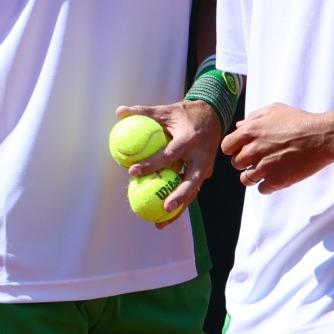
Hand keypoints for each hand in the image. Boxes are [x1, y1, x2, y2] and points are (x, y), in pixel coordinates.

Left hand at [111, 98, 223, 217]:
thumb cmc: (185, 114)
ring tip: (160, 222)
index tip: (132, 172)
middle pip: (192, 181)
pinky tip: (164, 216)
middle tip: (163, 207)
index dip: (151, 164)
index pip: (169, 155)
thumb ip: (144, 112)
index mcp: (190, 139)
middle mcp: (201, 156)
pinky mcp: (206, 172)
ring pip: (193, 191)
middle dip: (179, 196)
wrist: (213, 115)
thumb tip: (120, 112)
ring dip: (180, 209)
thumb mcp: (166, 110)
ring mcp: (206, 166)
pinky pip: (192, 189)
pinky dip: (180, 203)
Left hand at [221, 102, 333, 192]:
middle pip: (236, 163)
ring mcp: (264, 167)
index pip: (226, 146)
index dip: (234, 148)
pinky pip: (261, 189)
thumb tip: (239, 126)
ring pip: (246, 179)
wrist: (322, 137)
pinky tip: (276, 177)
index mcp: (250, 132)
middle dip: (245, 161)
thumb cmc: (300, 121)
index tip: (243, 149)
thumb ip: (254, 117)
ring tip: (267, 169)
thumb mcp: (275, 110)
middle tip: (260, 158)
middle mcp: (253, 150)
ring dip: (254, 175)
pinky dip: (267, 185)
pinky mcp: (276, 181)